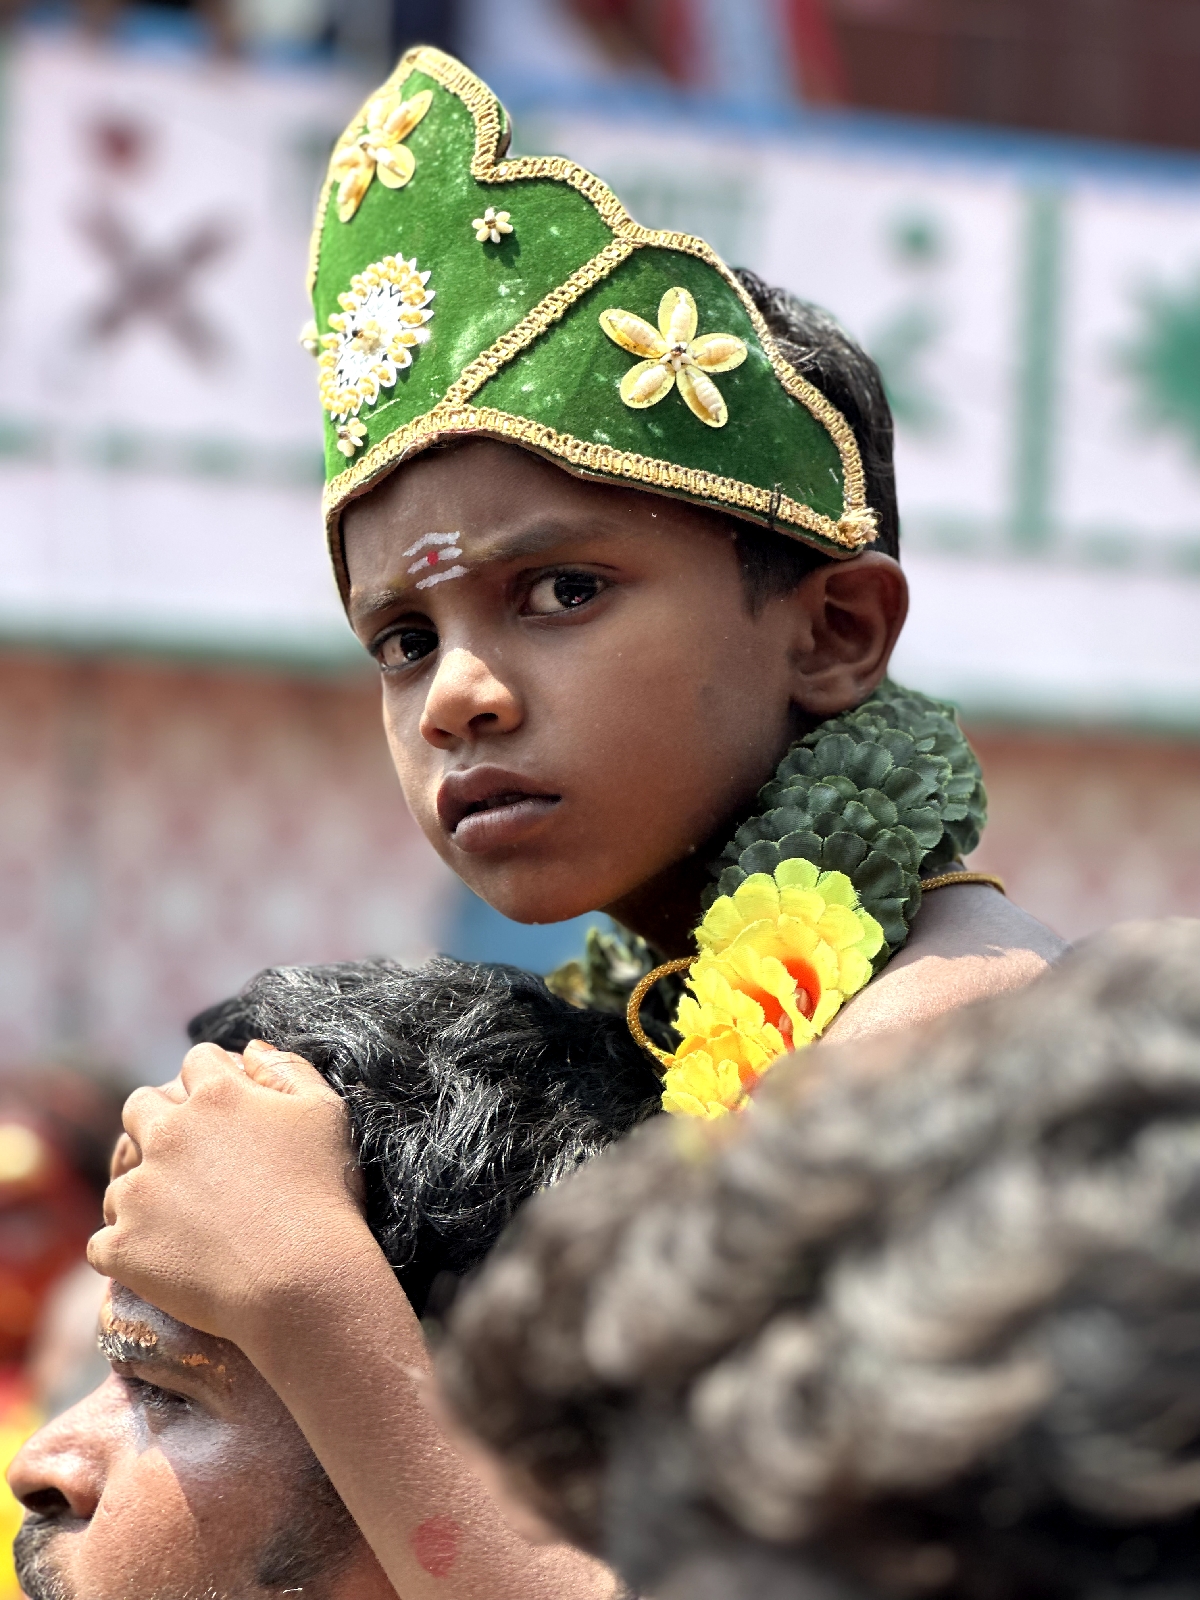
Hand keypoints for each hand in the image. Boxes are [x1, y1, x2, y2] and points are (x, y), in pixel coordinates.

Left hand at [89, 1041, 366, 1347]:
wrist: (301, 1282)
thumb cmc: (324, 1195)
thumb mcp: (326, 1114)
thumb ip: (288, 1069)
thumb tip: (250, 1049)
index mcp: (216, 1096)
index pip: (197, 1062)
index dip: (213, 1081)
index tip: (228, 1109)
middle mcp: (168, 1133)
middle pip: (140, 1106)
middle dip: (158, 1121)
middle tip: (192, 1159)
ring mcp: (139, 1191)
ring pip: (122, 1180)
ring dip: (145, 1193)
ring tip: (184, 1224)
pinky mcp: (122, 1245)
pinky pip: (104, 1242)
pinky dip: (128, 1251)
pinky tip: (162, 1263)